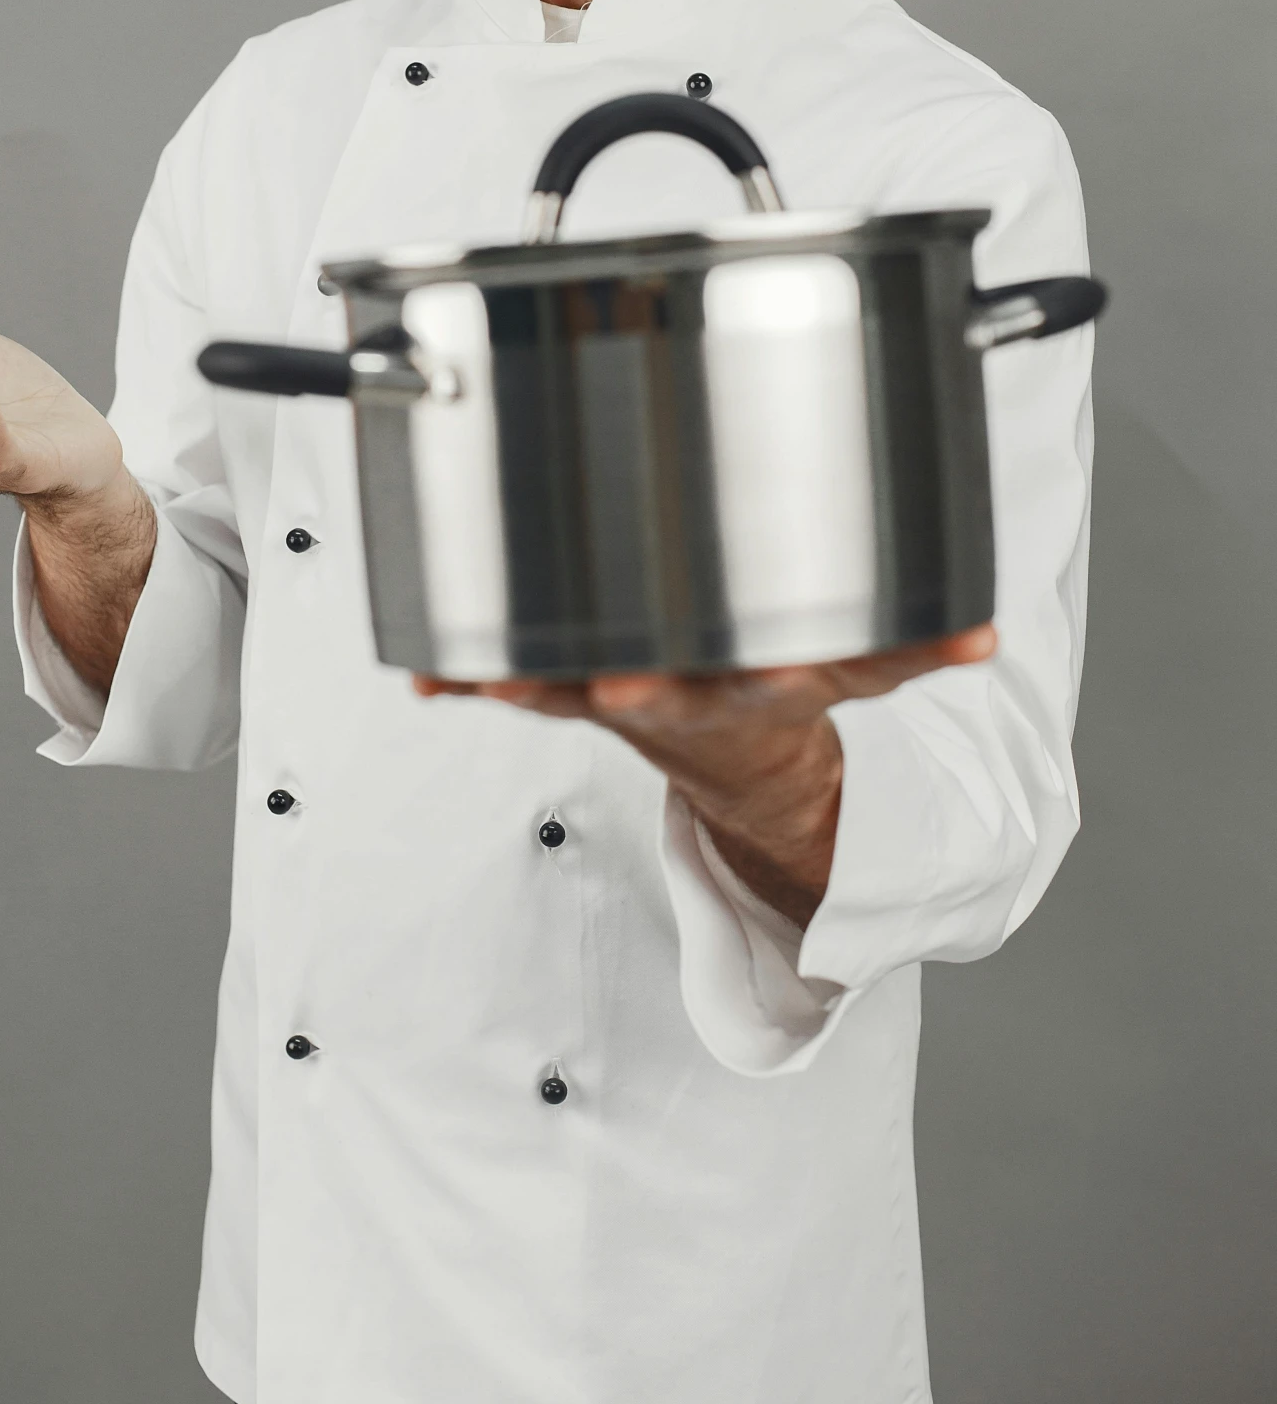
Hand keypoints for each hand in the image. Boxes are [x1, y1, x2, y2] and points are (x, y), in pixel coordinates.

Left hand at [414, 627, 996, 926]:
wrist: (735, 766)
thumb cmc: (776, 693)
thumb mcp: (851, 673)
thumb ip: (912, 650)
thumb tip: (983, 638)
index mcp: (746, 697)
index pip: (757, 691)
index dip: (760, 685)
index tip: (757, 677)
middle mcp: (675, 701)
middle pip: (652, 697)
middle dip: (634, 689)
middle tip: (619, 680)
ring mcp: (613, 699)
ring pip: (563, 693)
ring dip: (520, 689)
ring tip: (474, 677)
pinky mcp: (564, 686)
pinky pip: (505, 683)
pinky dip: (461, 678)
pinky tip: (420, 669)